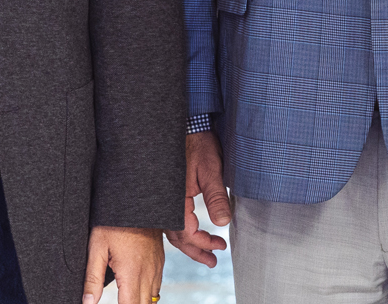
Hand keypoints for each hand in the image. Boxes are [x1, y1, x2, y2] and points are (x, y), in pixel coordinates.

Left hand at [84, 226, 162, 303]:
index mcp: (131, 273)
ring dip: (140, 303)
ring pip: (152, 299)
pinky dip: (148, 295)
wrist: (138, 200)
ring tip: (126, 300)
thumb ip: (92, 279)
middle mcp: (148, 273)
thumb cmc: (114, 222)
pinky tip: (137, 294)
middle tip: (120, 302)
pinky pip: (157, 286)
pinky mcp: (160, 261)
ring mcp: (156, 267)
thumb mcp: (97, 248)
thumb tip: (88, 303)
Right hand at [165, 131, 230, 266]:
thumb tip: (224, 222)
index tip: (219, 246)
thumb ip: (216, 197)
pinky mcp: (167, 195)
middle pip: (177, 236)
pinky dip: (184, 231)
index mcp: (174, 198)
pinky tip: (193, 233)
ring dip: (190, 243)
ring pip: (173, 230)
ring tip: (208, 253)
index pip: (186, 232)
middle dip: (196, 250)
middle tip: (213, 260)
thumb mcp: (212, 170)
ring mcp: (164, 199)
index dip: (202, 242)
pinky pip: (171, 220)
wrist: (188, 127)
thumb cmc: (199, 145)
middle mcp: (165, 202)